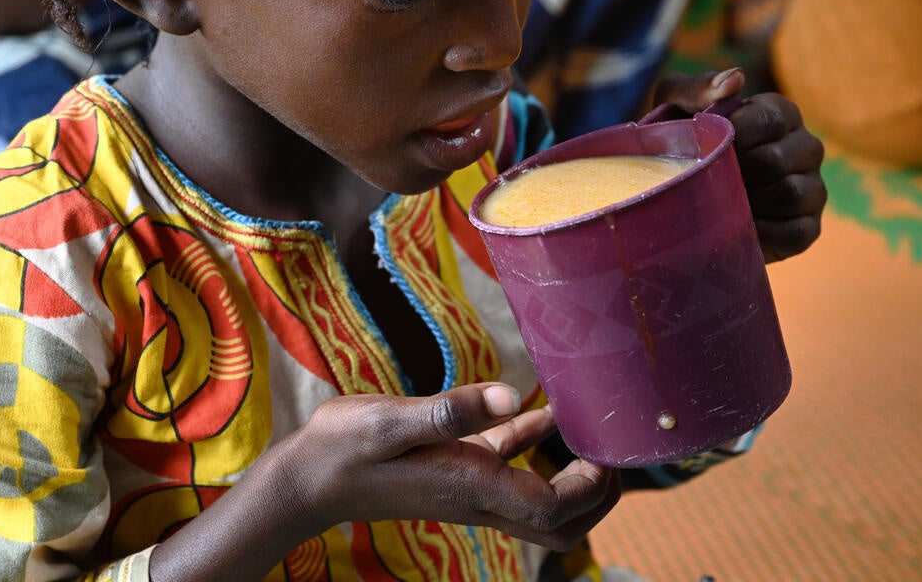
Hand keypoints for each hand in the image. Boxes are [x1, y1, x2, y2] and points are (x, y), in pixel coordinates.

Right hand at [275, 383, 619, 549]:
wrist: (305, 479)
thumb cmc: (342, 449)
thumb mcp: (391, 420)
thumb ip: (452, 410)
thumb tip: (513, 396)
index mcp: (472, 487)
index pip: (555, 509)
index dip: (591, 486)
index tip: (606, 448)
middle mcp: (478, 497)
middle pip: (561, 525)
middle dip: (598, 497)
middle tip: (616, 452)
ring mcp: (468, 488)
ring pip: (540, 502)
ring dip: (573, 476)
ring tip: (592, 429)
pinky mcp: (453, 471)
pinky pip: (508, 466)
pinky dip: (533, 444)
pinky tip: (541, 410)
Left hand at [651, 68, 825, 262]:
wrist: (677, 197)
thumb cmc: (680, 142)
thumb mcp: (675, 106)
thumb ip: (699, 86)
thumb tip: (736, 79)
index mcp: (780, 113)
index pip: (771, 118)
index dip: (735, 136)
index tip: (707, 149)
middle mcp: (805, 146)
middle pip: (777, 158)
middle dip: (736, 172)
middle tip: (707, 181)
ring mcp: (811, 188)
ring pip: (791, 194)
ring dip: (748, 202)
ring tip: (720, 203)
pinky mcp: (808, 227)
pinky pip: (797, 232)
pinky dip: (764, 233)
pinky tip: (738, 228)